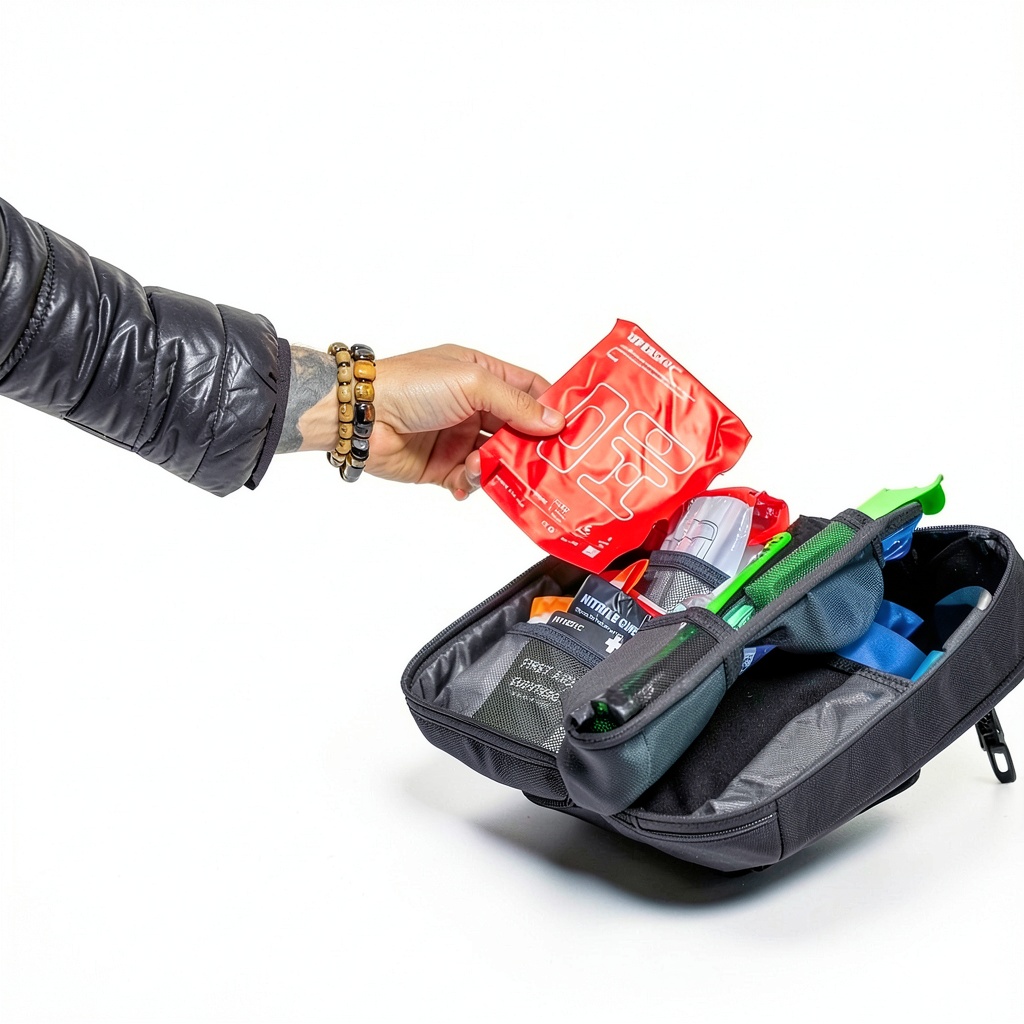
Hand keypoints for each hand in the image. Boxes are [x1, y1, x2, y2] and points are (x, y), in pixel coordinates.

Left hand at [368, 345, 563, 497]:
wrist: (361, 417)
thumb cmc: (411, 385)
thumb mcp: (471, 382)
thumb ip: (515, 402)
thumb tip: (554, 421)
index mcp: (481, 374)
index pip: (529, 389)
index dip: (551, 406)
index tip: (574, 426)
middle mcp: (472, 405)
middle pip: (519, 428)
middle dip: (534, 445)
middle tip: (550, 460)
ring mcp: (458, 437)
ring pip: (499, 458)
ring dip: (504, 466)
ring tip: (498, 468)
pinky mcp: (442, 467)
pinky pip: (472, 481)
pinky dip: (476, 483)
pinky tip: (470, 479)